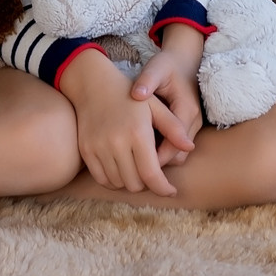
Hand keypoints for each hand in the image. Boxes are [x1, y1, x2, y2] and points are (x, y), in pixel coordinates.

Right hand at [59, 48, 193, 194]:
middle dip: (148, 184)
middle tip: (153, 174)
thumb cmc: (129, 96)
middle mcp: (116, 143)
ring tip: (137, 170)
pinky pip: (102, 179)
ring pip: (119, 184)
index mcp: (138, 133)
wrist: (93, 85)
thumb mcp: (156, 107)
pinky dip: (114, 180)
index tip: (170, 191)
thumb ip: (174, 128)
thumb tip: (190, 147)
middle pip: (135, 184)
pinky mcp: (86, 151)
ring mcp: (98, 148)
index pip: (151, 175)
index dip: (163, 188)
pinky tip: (122, 170)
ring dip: (131, 182)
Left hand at [132, 24, 205, 166]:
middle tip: (131, 164)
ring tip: (135, 158)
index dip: (155, 156)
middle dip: (157, 163)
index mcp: (187, 110)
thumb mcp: (157, 68)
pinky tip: (142, 149)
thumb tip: (137, 95)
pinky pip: (176, 149)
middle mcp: (193, 122)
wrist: (183, 62)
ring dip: (160, 159)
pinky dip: (162, 153)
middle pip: (179, 155)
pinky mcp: (187, 129)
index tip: (133, 158)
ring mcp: (193, 127)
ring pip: (179, 155)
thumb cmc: (167, 66)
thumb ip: (148, 80)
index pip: (175, 144)